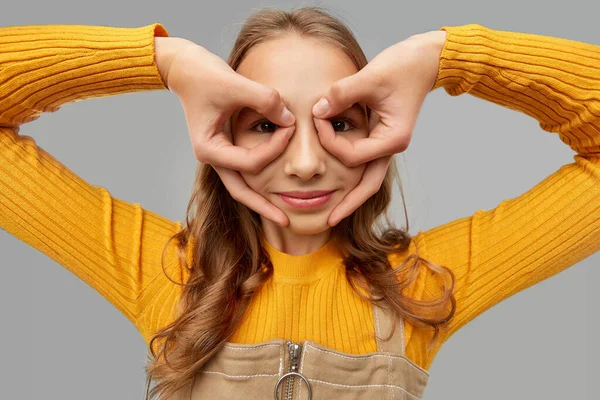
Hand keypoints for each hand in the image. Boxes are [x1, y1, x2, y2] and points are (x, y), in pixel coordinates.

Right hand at [155, 37, 295, 226]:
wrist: (185, 68)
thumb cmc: (205, 76)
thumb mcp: (235, 84)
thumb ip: (265, 101)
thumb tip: (289, 120)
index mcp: (209, 149)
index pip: (250, 161)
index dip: (275, 147)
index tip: (292, 126)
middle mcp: (212, 157)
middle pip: (240, 192)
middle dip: (263, 207)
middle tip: (287, 221)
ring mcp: (218, 154)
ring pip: (241, 185)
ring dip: (261, 199)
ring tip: (283, 215)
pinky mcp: (225, 147)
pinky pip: (245, 169)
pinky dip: (260, 178)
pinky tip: (274, 188)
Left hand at [312, 30, 446, 225]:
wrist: (425, 60)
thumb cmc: (402, 67)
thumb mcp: (370, 76)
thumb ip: (342, 94)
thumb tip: (317, 110)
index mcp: (392, 139)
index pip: (352, 155)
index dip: (328, 140)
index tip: (316, 116)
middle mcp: (392, 147)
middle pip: (368, 185)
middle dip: (349, 203)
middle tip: (329, 221)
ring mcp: (388, 144)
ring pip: (368, 178)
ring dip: (351, 194)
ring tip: (333, 212)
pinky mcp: (382, 137)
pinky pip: (364, 161)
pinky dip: (351, 171)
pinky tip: (338, 182)